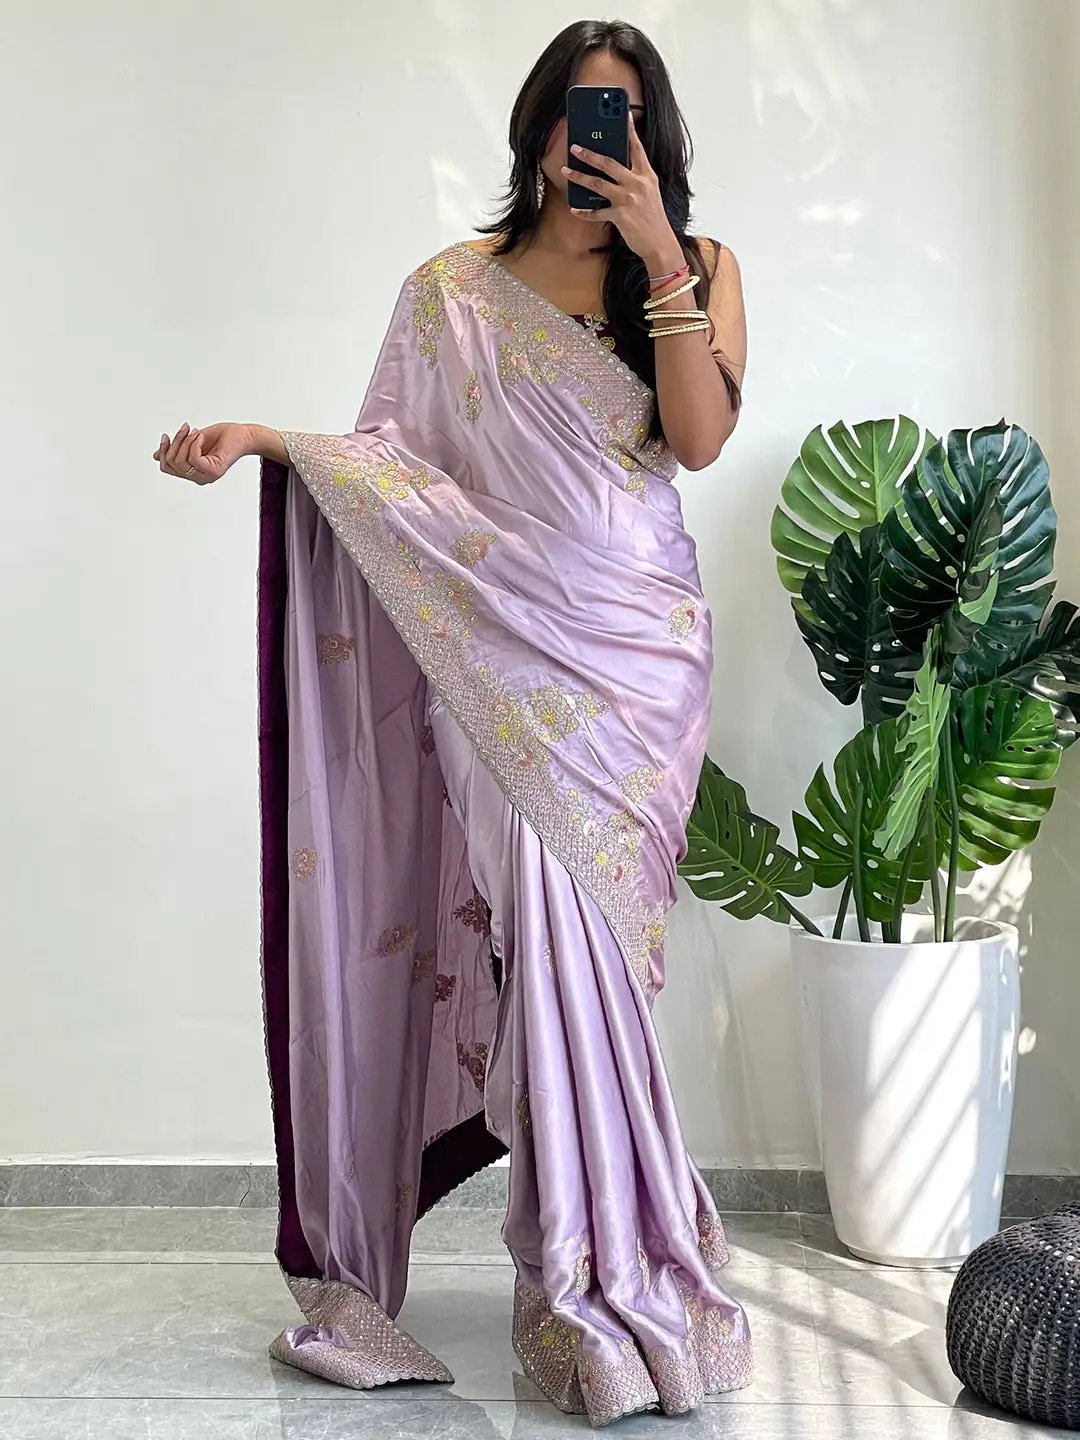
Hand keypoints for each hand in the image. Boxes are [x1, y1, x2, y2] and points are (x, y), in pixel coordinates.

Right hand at [153, 421, 253, 483]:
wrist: (243, 435)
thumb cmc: (222, 437)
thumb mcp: (192, 441)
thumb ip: (177, 449)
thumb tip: (156, 456)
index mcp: (192, 472)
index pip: (166, 467)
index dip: (163, 451)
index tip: (167, 436)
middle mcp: (199, 477)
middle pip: (171, 464)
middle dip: (173, 443)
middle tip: (185, 429)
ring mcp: (207, 476)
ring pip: (181, 461)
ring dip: (184, 441)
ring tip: (195, 431)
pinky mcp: (215, 470)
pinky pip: (194, 458)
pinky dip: (194, 443)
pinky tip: (201, 436)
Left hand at [561, 112, 682, 268]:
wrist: (659, 243)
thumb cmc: (653, 218)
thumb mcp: (650, 192)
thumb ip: (636, 178)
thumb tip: (615, 168)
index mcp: (647, 175)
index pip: (637, 148)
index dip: (630, 130)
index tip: (624, 115)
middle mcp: (637, 184)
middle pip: (609, 163)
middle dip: (590, 154)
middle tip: (575, 147)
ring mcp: (628, 200)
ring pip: (598, 184)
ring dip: (579, 177)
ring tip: (566, 171)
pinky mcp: (620, 216)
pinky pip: (596, 213)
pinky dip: (584, 212)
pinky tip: (575, 209)